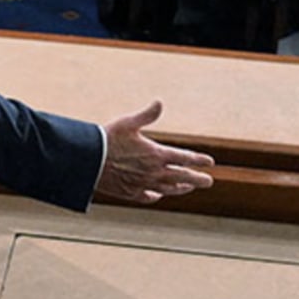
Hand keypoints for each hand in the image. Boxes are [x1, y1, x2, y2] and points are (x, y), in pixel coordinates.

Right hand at [93, 101, 215, 203]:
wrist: (89, 160)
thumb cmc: (108, 139)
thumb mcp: (128, 123)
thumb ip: (147, 115)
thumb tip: (159, 102)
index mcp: (156, 154)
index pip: (184, 158)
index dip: (199, 159)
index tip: (210, 162)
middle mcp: (154, 172)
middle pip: (182, 177)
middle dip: (197, 179)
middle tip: (209, 181)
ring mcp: (143, 184)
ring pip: (168, 189)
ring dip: (180, 189)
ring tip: (188, 188)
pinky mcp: (131, 192)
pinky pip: (148, 196)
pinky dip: (155, 196)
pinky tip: (157, 195)